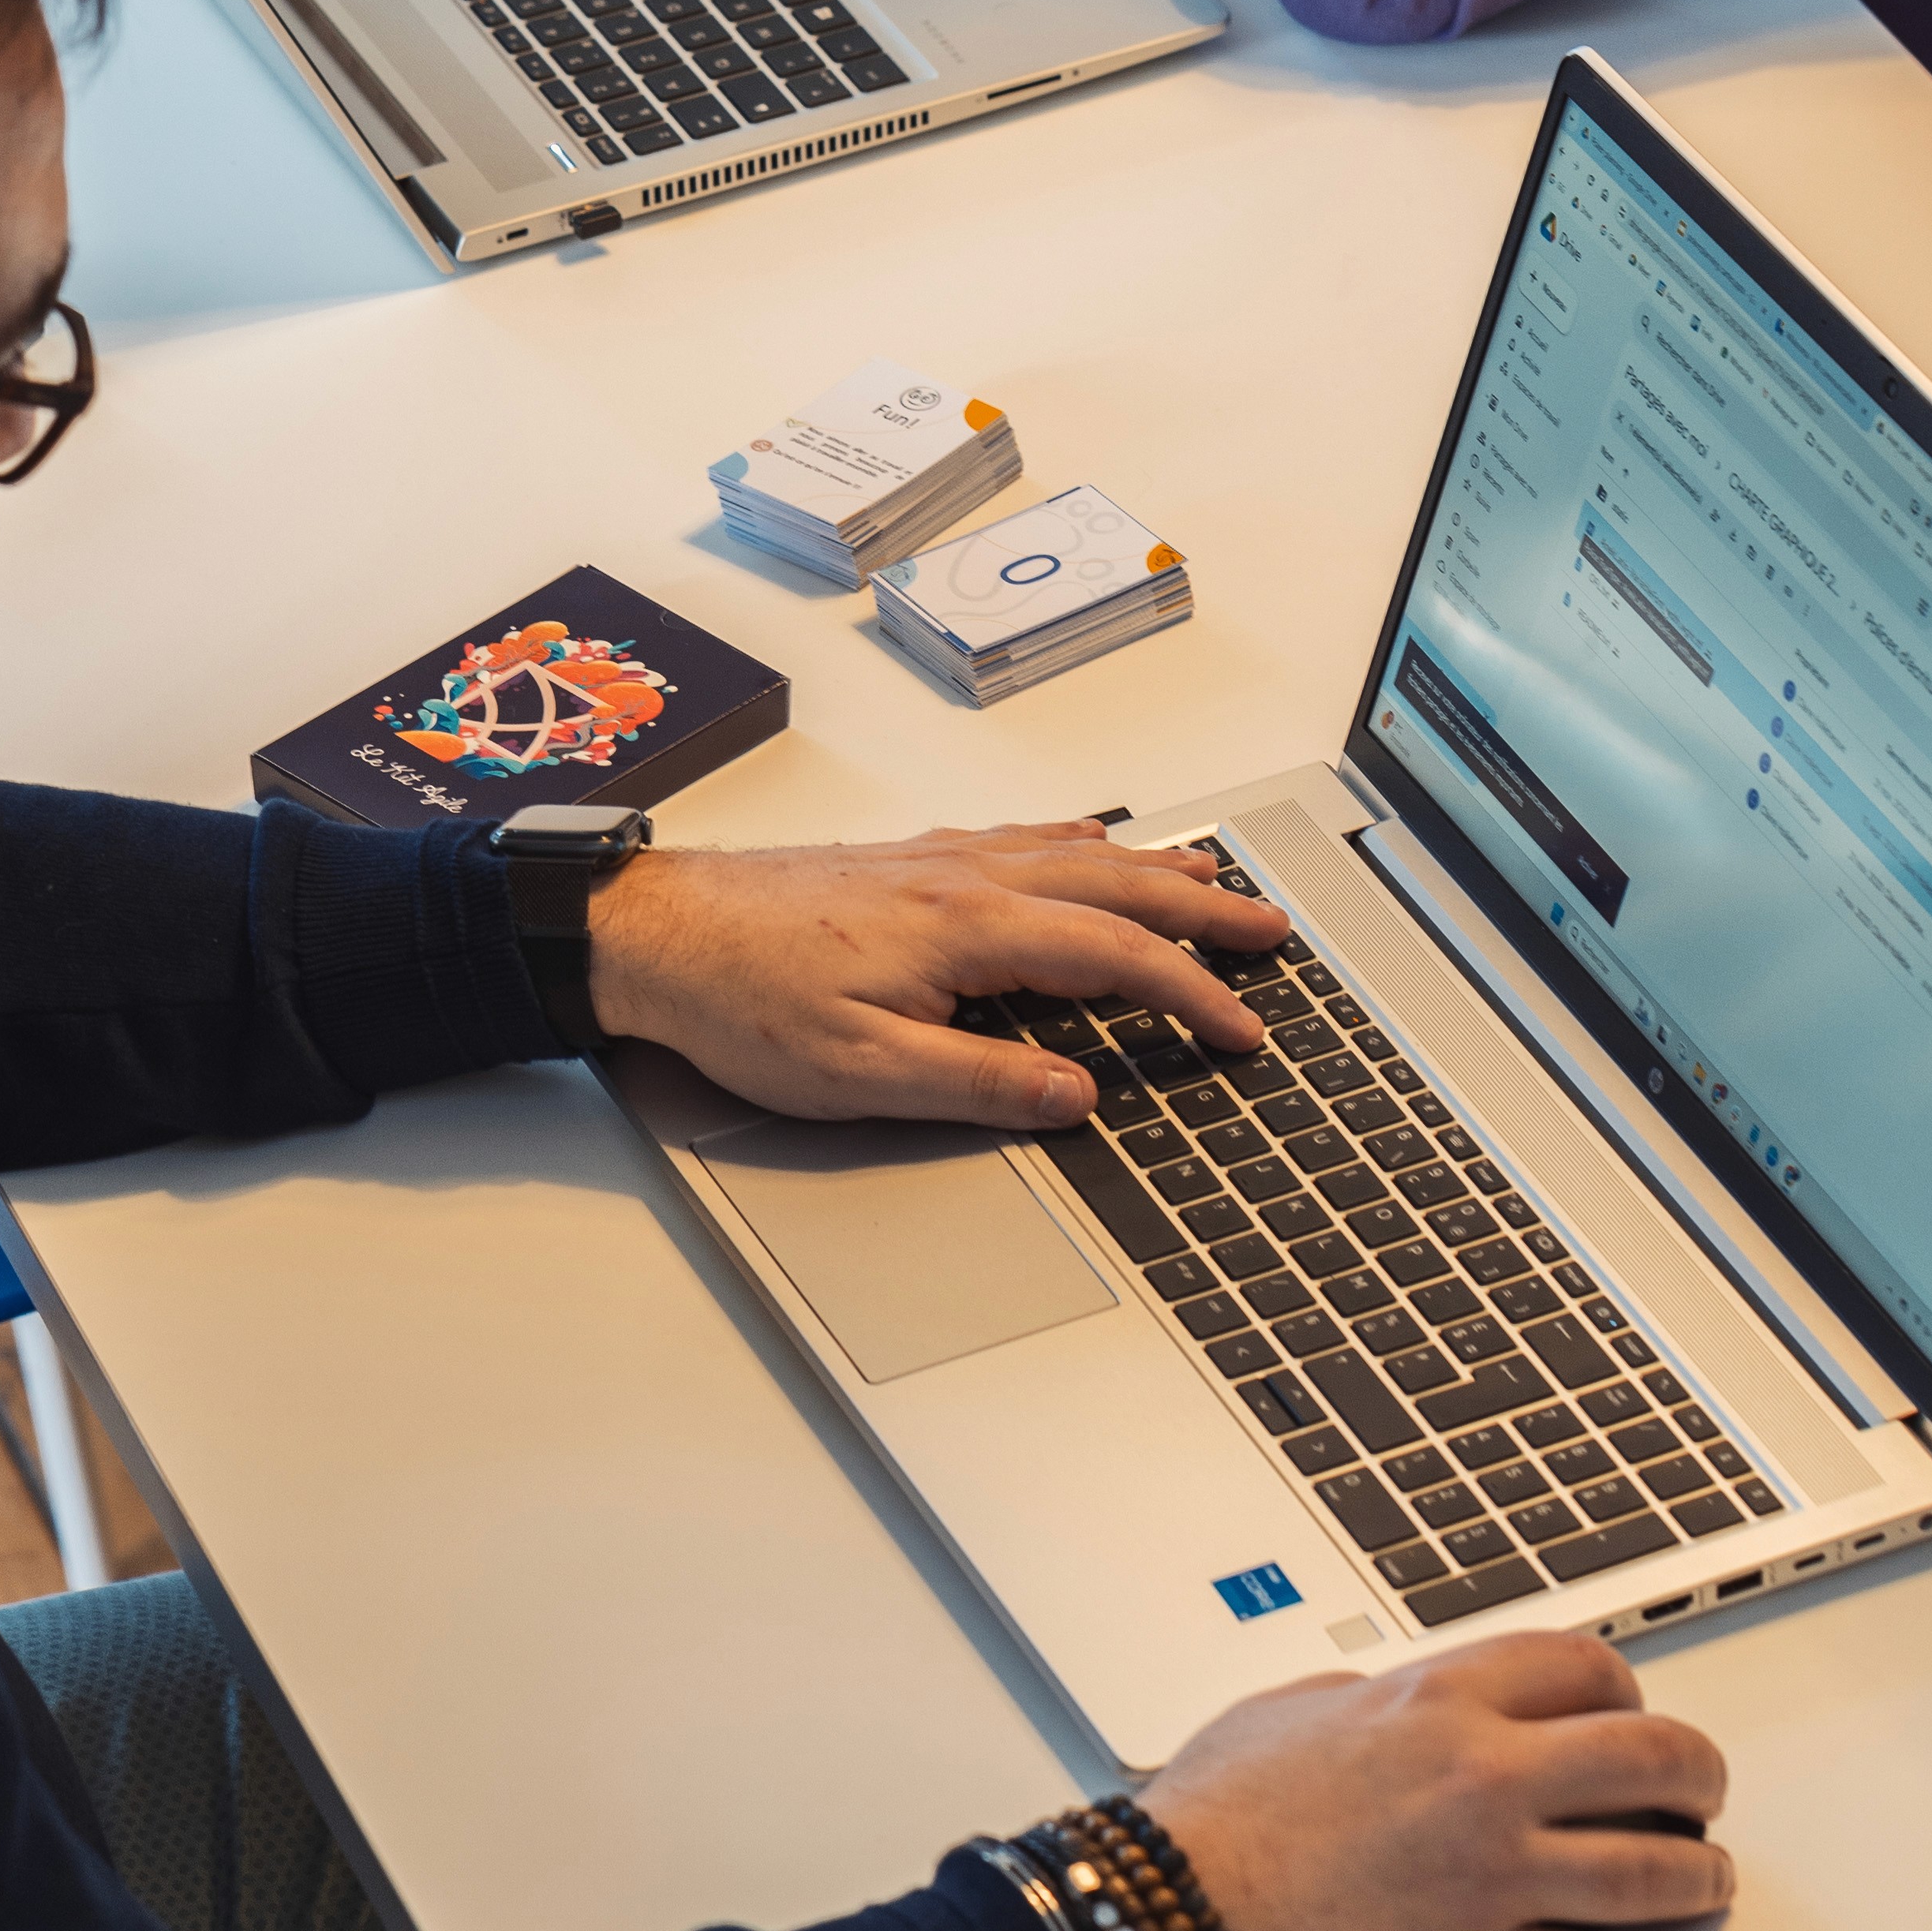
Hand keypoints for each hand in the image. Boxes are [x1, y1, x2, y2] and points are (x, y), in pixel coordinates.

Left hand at [583, 818, 1285, 1122]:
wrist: (660, 932)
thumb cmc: (745, 999)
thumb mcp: (863, 1072)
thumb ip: (980, 1083)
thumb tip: (1078, 1094)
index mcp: (968, 928)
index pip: (1114, 958)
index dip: (1189, 994)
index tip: (1244, 1026)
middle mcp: (965, 877)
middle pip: (1114, 885)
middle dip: (1201, 911)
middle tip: (1271, 928)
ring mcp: (938, 860)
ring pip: (1073, 852)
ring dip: (1151, 866)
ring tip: (1212, 877)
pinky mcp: (908, 859)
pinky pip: (1021, 837)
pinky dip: (1077, 839)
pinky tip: (1090, 837)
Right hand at [1136, 1632, 1744, 1930]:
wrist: (1174, 1920)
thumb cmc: (1219, 1815)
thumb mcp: (1301, 1706)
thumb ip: (1379, 1697)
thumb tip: (1413, 1704)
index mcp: (1440, 1699)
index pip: (1588, 1670)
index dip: (1631, 1694)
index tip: (1633, 1719)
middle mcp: (1485, 1779)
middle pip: (1650, 1759)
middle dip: (1696, 1775)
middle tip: (1700, 1794)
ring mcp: (1494, 1879)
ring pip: (1653, 1872)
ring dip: (1701, 1875)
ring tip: (1707, 1878)